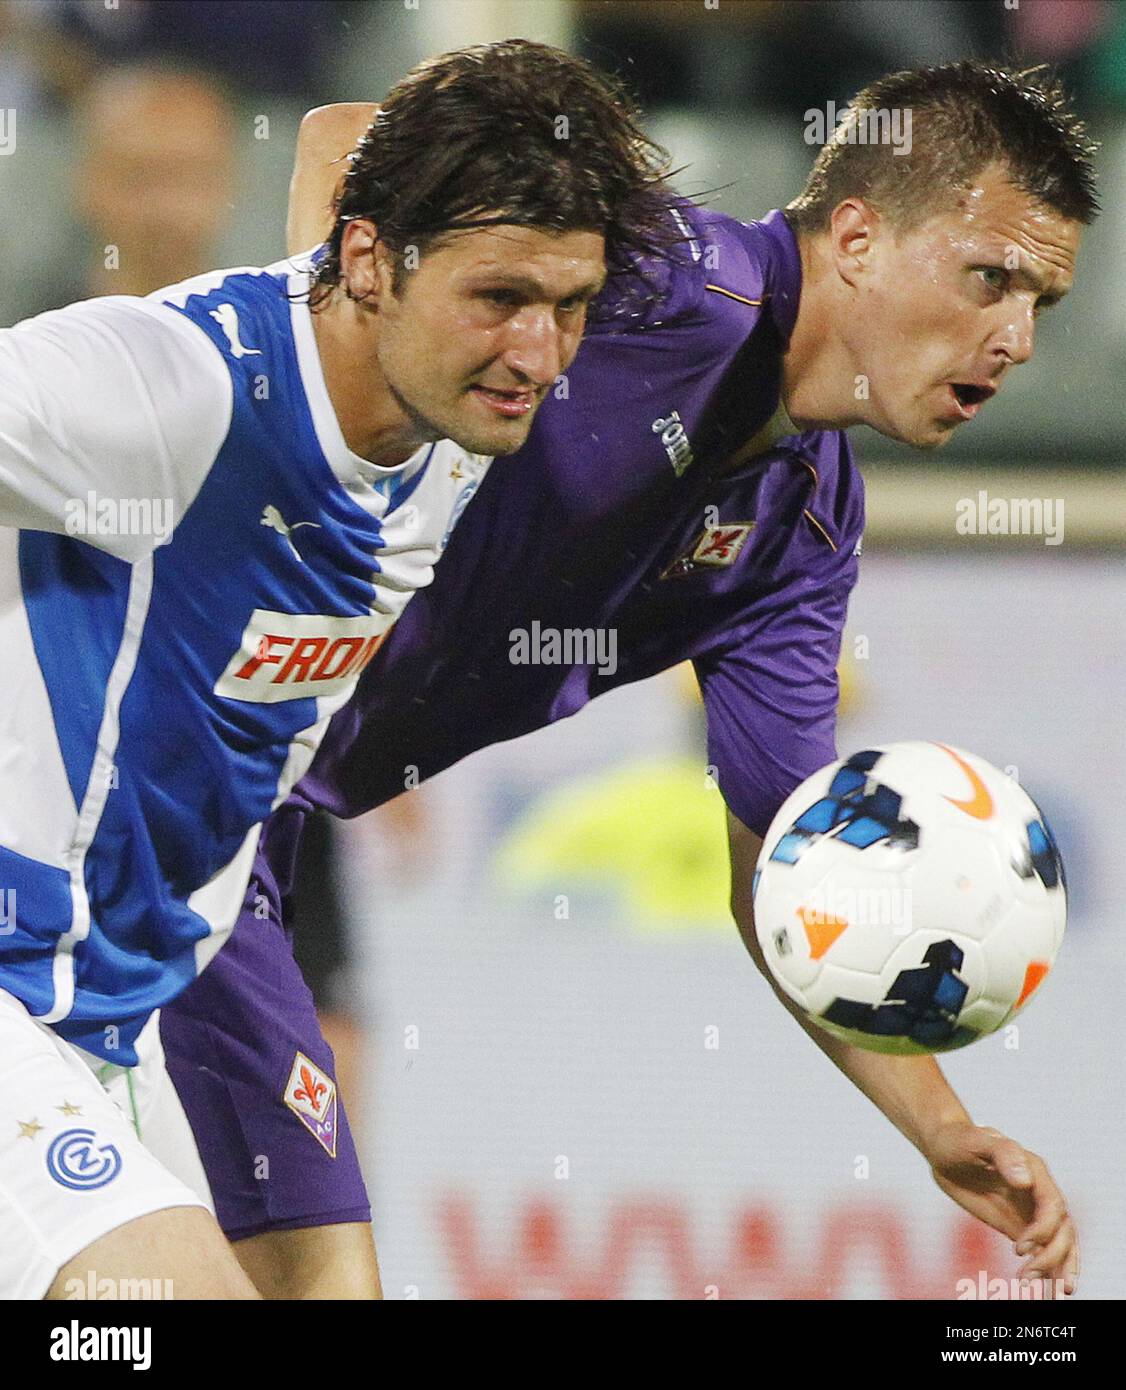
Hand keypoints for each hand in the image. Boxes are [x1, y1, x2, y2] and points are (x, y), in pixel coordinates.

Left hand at [927, 1120, 1077, 1295]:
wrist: (944, 1150)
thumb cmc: (959, 1140)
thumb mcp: (975, 1139)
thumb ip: (1003, 1154)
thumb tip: (1025, 1180)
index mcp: (1035, 1171)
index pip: (1053, 1207)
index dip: (1043, 1229)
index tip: (1020, 1247)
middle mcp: (1039, 1193)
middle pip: (1062, 1230)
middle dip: (1052, 1256)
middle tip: (1025, 1276)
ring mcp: (1032, 1211)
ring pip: (1060, 1244)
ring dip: (1058, 1270)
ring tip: (1050, 1296)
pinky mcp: (1021, 1226)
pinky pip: (1042, 1251)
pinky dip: (1048, 1272)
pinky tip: (1043, 1290)